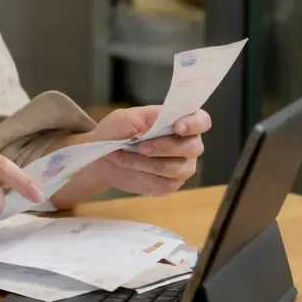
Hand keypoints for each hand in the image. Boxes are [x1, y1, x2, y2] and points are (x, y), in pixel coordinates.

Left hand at [63, 105, 209, 199]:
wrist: (101, 157)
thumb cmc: (116, 132)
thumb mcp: (124, 119)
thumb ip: (145, 118)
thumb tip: (163, 119)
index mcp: (180, 122)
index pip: (201, 121)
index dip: (194, 124)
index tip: (177, 128)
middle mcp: (187, 145)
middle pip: (192, 147)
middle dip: (164, 147)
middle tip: (139, 147)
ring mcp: (181, 166)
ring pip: (177, 168)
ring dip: (147, 162)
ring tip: (122, 156)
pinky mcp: (170, 184)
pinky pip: (164, 182)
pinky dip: (142, 173)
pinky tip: (128, 167)